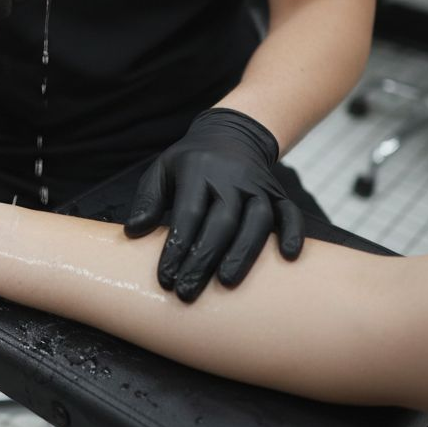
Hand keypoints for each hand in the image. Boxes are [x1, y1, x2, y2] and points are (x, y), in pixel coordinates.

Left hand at [124, 109, 304, 300]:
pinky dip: (294, 233)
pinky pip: (291, 212)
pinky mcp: (278, 193)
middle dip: (204, 259)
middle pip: (222, 221)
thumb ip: (147, 200)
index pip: (188, 213)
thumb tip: (133, 232)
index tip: (165, 278)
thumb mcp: (161, 170)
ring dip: (244, 252)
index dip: (176, 247)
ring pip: (258, 220)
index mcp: (198, 171)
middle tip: (187, 292)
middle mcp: (231, 178)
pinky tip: (288, 257)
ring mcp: (258, 186)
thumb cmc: (190, 162)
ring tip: (227, 282)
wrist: (232, 134)